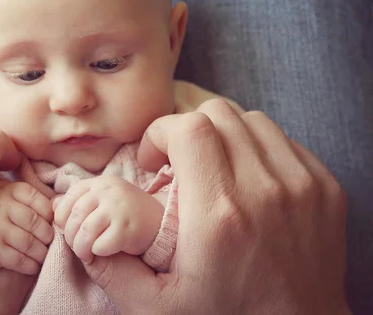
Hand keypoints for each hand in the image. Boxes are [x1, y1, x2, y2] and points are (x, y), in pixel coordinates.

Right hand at [0, 180, 53, 274]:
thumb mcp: (18, 194)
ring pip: (27, 243)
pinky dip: (30, 265)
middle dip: (47, 234)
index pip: (39, 201)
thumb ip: (38, 200)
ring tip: (44, 253)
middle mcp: (3, 208)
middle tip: (50, 240)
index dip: (50, 214)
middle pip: (34, 222)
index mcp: (13, 191)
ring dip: (41, 252)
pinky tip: (34, 265)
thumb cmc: (5, 205)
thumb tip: (61, 211)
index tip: (53, 222)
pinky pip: (17, 260)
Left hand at [53, 176, 163, 262]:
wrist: (161, 222)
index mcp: (100, 183)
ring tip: (86, 254)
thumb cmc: (126, 214)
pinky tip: (103, 252)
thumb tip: (52, 205)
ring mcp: (118, 208)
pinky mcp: (127, 228)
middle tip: (76, 246)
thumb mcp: (103, 201)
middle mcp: (108, 191)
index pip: (69, 197)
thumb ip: (79, 201)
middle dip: (70, 236)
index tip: (65, 229)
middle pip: (74, 216)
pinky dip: (98, 252)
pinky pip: (100, 245)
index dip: (61, 217)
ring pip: (84, 232)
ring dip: (80, 248)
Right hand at [82, 99, 349, 313]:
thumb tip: (83, 236)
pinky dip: (256, 149)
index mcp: (218, 215)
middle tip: (178, 164)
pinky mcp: (325, 188)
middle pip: (218, 115)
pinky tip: (246, 179)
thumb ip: (113, 270)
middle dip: (187, 130)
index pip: (189, 128)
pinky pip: (283, 141)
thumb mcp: (156, 309)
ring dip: (223, 136)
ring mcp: (302, 186)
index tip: (154, 161)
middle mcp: (264, 191)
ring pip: (252, 121)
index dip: (161, 132)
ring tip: (212, 168)